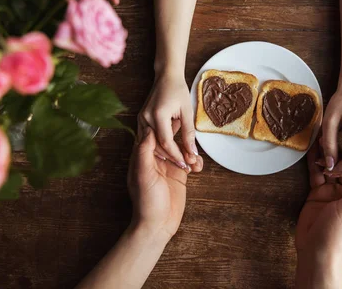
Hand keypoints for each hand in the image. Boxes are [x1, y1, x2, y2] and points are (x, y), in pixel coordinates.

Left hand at [127, 127, 202, 241]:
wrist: (158, 225)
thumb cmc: (146, 201)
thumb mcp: (143, 174)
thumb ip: (144, 152)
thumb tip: (148, 130)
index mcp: (143, 157)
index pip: (152, 135)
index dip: (162, 126)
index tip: (172, 116)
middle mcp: (155, 159)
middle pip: (169, 140)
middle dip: (180, 136)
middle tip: (190, 129)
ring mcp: (169, 166)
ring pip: (182, 149)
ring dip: (190, 151)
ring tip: (194, 157)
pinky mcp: (180, 175)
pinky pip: (190, 162)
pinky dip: (196, 162)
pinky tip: (198, 167)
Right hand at [140, 72, 197, 169]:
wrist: (166, 76)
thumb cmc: (178, 90)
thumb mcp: (187, 111)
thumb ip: (189, 132)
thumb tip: (193, 152)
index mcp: (158, 115)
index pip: (166, 142)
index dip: (176, 155)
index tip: (186, 163)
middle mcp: (146, 118)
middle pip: (156, 146)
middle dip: (171, 157)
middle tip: (184, 165)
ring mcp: (141, 119)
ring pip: (150, 144)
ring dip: (164, 153)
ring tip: (178, 160)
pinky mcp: (140, 119)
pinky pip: (148, 138)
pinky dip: (157, 146)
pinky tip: (168, 152)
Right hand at [296, 145, 341, 261]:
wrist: (317, 250)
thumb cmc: (341, 232)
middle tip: (336, 131)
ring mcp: (333, 191)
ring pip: (332, 167)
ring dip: (328, 153)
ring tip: (322, 135)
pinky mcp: (317, 192)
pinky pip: (317, 173)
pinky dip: (315, 161)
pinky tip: (312, 148)